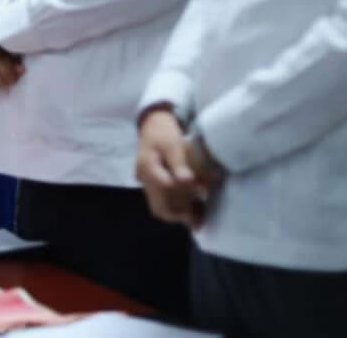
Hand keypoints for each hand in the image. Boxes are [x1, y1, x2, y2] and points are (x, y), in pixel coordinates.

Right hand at [135, 108, 220, 228]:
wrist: (152, 125)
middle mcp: (144, 179)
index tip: (201, 196)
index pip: (164, 188)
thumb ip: (179, 162)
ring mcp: (147, 184)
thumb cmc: (163, 132)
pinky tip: (193, 207)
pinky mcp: (153, 185)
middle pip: (159, 206)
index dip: (181, 196)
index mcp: (147, 167)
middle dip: (180, 215)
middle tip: (199, 221)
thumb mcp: (172, 143)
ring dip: (180, 214)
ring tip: (199, 218)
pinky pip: (163, 202)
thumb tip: (187, 181)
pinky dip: (178, 207)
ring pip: (161, 207)